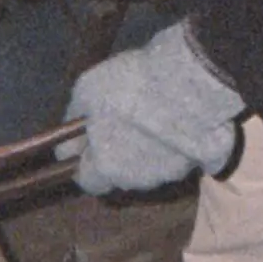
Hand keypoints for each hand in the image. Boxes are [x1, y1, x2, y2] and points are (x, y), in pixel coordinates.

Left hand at [62, 21, 243, 194]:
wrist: (192, 80)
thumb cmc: (132, 86)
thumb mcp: (87, 90)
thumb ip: (74, 119)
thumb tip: (67, 139)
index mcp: (106, 168)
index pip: (87, 181)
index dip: (84, 161)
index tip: (88, 141)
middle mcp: (137, 181)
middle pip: (119, 174)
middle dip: (116, 155)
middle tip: (120, 122)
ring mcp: (169, 174)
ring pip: (148, 167)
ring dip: (144, 150)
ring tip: (151, 117)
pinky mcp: (195, 163)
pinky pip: (175, 158)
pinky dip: (171, 145)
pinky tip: (174, 119)